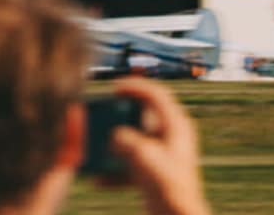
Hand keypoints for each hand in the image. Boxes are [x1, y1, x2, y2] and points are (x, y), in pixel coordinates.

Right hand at [110, 79, 209, 214]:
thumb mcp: (142, 154)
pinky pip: (130, 165)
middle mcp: (172, 138)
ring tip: (97, 146)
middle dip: (119, 117)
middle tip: (103, 114)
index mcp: (176, 126)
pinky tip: (99, 180)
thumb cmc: (167, 186)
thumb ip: (124, 138)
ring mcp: (163, 156)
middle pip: (142, 117)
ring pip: (133, 141)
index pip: (157, 94)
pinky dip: (115, 171)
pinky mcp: (156, 174)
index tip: (114, 87)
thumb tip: (114, 136)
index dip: (135, 87)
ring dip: (114, 143)